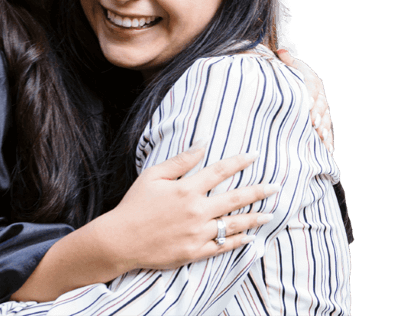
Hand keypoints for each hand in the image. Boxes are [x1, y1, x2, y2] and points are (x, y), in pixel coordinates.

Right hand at [105, 144, 278, 270]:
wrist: (121, 240)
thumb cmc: (135, 204)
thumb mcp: (153, 175)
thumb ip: (181, 161)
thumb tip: (202, 144)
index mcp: (187, 189)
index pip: (221, 171)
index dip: (240, 161)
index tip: (255, 155)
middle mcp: (197, 210)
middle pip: (236, 198)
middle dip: (258, 191)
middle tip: (276, 187)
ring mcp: (198, 233)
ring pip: (234, 224)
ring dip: (255, 218)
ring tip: (270, 214)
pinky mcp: (195, 252)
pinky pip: (223, 247)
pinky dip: (238, 242)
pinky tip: (251, 238)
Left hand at [276, 47, 333, 151]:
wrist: (305, 85)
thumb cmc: (295, 77)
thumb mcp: (292, 67)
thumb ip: (287, 61)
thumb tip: (281, 50)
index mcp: (313, 81)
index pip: (312, 87)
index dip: (311, 95)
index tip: (307, 104)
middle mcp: (321, 96)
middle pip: (321, 106)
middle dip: (318, 114)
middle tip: (313, 123)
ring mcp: (324, 111)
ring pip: (327, 120)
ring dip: (324, 129)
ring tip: (321, 136)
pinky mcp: (325, 122)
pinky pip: (329, 132)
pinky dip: (329, 141)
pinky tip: (328, 150)